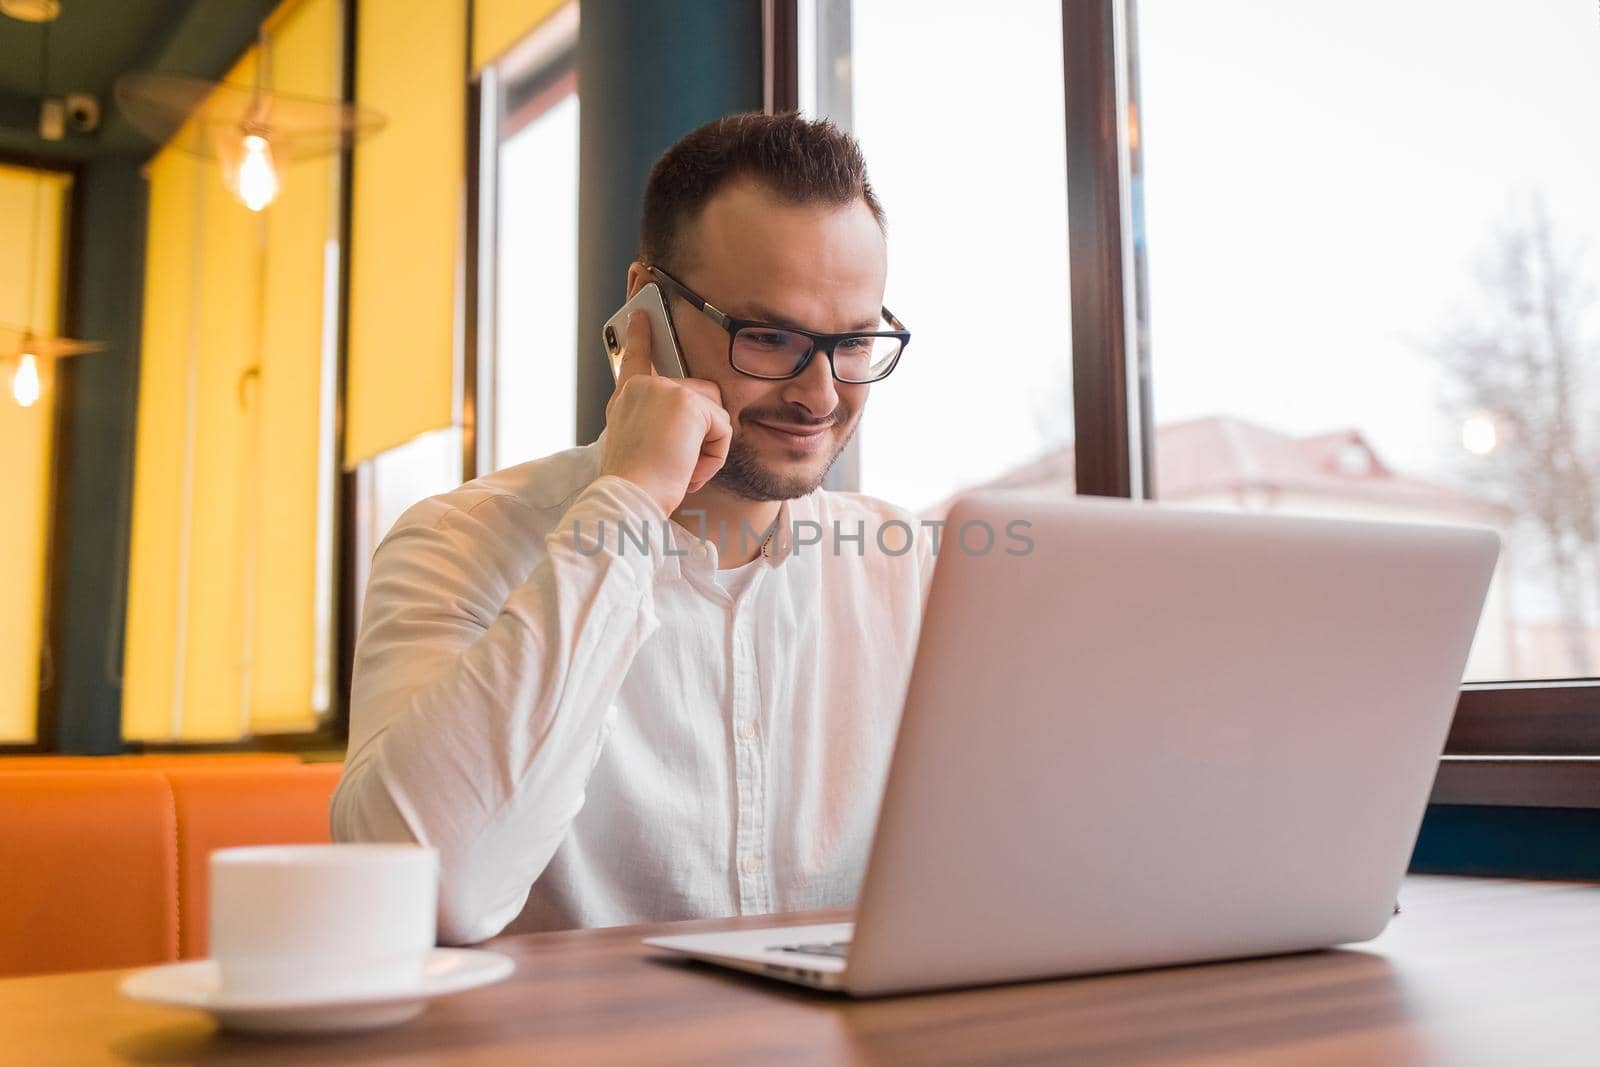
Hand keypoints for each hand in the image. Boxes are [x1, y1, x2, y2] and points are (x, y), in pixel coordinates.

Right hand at [600, 310, 731, 514]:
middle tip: (679, 465)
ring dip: (708, 448)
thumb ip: (660, 423)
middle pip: (701, 396)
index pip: (636, 358)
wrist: (630, 497)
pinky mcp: (687, 402)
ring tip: (681, 469)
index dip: (640, 335)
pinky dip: (714, 457)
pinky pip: (723, 429)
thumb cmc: (638, 486)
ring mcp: (664, 389)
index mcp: (627, 398)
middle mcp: (642, 386)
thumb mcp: (642, 447)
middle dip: (702, 433)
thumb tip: (701, 417)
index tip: (641, 314)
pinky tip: (688, 470)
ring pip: (715, 414)